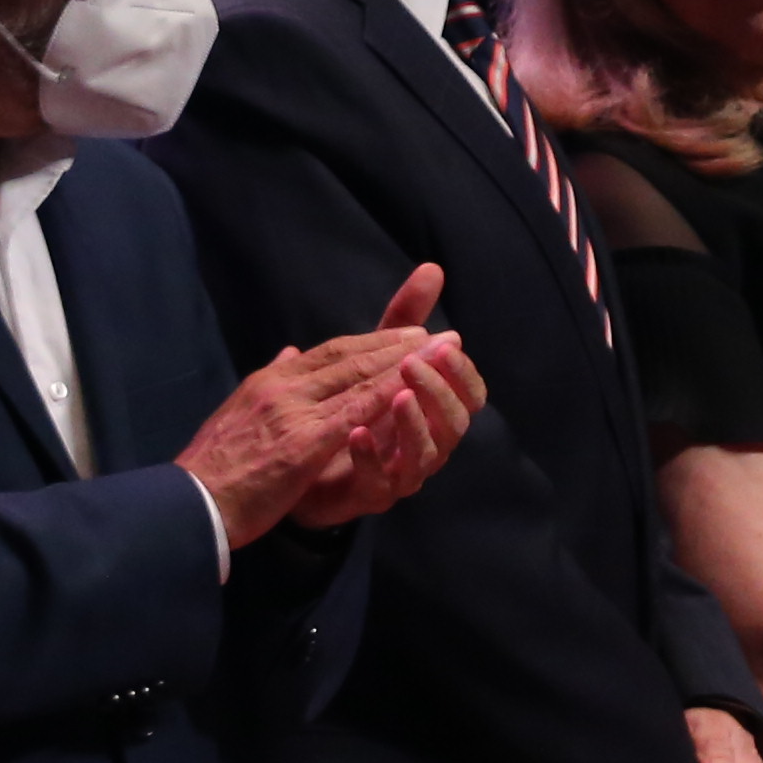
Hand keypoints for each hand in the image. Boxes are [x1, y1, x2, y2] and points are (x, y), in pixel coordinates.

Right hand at [179, 266, 478, 545]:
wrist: (189, 505)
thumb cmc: (214, 466)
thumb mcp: (238, 412)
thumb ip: (270, 382)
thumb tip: (289, 352)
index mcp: (269, 381)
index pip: (329, 351)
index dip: (371, 341)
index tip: (407, 333)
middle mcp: (282, 387)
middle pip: (349, 357)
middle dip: (397, 343)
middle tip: (438, 334)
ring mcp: (291, 413)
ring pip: (356, 379)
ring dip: (403, 362)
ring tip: (440, 350)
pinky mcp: (301, 444)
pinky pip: (352, 414)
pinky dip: (384, 396)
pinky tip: (412, 389)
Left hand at [285, 272, 487, 532]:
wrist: (292, 466)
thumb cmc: (343, 407)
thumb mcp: (371, 356)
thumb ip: (403, 320)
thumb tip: (431, 267)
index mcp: (432, 411)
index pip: (470, 395)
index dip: (464, 373)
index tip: (449, 343)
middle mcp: (425, 442)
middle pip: (456, 424)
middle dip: (440, 392)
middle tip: (416, 363)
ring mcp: (399, 472)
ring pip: (426, 455)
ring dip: (414, 423)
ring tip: (396, 396)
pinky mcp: (367, 495)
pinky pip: (379, 482)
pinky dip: (370, 457)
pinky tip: (355, 431)